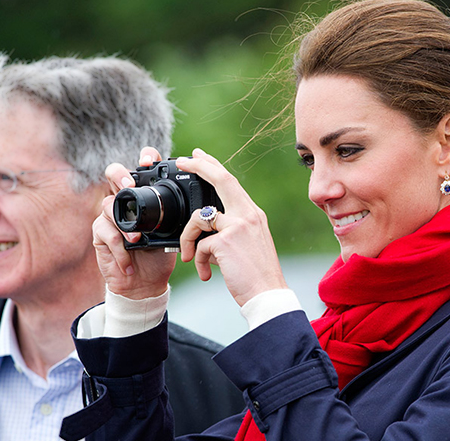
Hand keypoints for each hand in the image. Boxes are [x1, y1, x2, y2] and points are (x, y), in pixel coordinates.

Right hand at [93, 147, 174, 299]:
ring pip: (108, 204)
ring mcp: (110, 216)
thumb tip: (201, 206)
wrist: (146, 283)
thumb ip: (181, 217)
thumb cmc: (161, 254)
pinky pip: (105, 233)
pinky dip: (119, 248)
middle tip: (129, 184)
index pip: (142, 168)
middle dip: (119, 174)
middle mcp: (125, 201)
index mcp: (145, 196)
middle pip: (113, 173)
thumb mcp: (176, 233)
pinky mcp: (100, 235)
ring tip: (136, 240)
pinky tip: (129, 259)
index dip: (143, 158)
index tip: (150, 161)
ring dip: (124, 224)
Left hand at [176, 148, 286, 306]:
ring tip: (190, 256)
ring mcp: (238, 226)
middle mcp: (248, 215)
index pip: (231, 182)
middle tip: (182, 161)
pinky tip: (206, 273)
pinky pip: (200, 245)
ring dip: (188, 238)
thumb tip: (208, 228)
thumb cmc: (256, 274)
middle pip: (221, 179)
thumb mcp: (248, 244)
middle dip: (199, 166)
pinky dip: (198, 260)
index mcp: (253, 214)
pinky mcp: (226, 241)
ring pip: (199, 218)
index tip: (198, 156)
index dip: (213, 166)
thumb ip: (232, 230)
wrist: (267, 294)